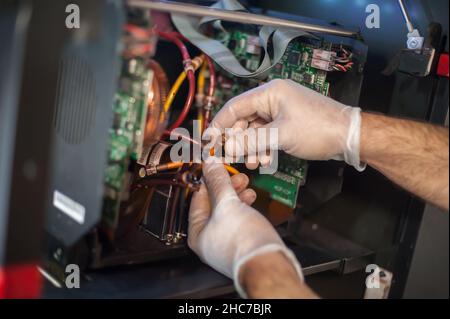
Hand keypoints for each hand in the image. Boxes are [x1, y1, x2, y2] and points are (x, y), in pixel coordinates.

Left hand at [188, 161, 303, 296]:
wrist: (268, 263)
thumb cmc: (243, 241)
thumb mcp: (227, 204)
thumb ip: (218, 182)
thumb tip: (210, 166)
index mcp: (197, 233)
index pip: (197, 199)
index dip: (207, 180)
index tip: (215, 167)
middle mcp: (209, 240)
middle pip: (213, 205)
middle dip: (226, 187)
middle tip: (235, 175)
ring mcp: (226, 242)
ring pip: (228, 211)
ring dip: (237, 195)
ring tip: (246, 185)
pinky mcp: (241, 242)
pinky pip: (239, 219)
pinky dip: (244, 206)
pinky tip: (251, 198)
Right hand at [210, 79, 364, 170]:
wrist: (349, 136)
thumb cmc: (319, 130)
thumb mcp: (281, 136)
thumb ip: (251, 141)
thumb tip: (227, 148)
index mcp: (270, 92)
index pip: (235, 106)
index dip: (219, 124)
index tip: (209, 140)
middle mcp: (273, 98)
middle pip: (243, 119)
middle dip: (238, 139)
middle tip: (232, 157)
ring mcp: (280, 110)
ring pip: (254, 128)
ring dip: (250, 146)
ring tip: (253, 163)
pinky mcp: (286, 121)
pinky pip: (266, 133)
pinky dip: (262, 146)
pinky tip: (263, 160)